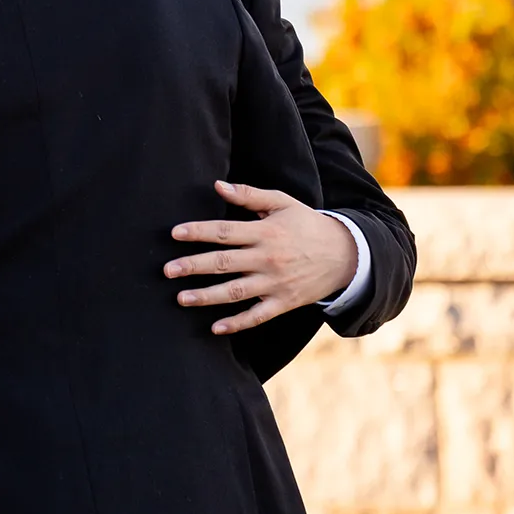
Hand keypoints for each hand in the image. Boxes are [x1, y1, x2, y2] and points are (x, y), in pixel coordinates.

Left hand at [166, 180, 356, 334]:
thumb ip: (249, 195)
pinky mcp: (284, 302)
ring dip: (206, 296)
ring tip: (180, 298)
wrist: (346, 255)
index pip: (225, 232)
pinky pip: (257, 316)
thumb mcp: (282, 203)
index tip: (175, 233)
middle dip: (193, 266)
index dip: (198, 232)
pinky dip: (237, 323)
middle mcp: (267, 259)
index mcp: (265, 232)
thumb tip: (217, 185)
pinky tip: (215, 328)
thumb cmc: (307, 224)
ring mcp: (275, 283)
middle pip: (224, 263)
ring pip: (235, 292)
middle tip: (167, 270)